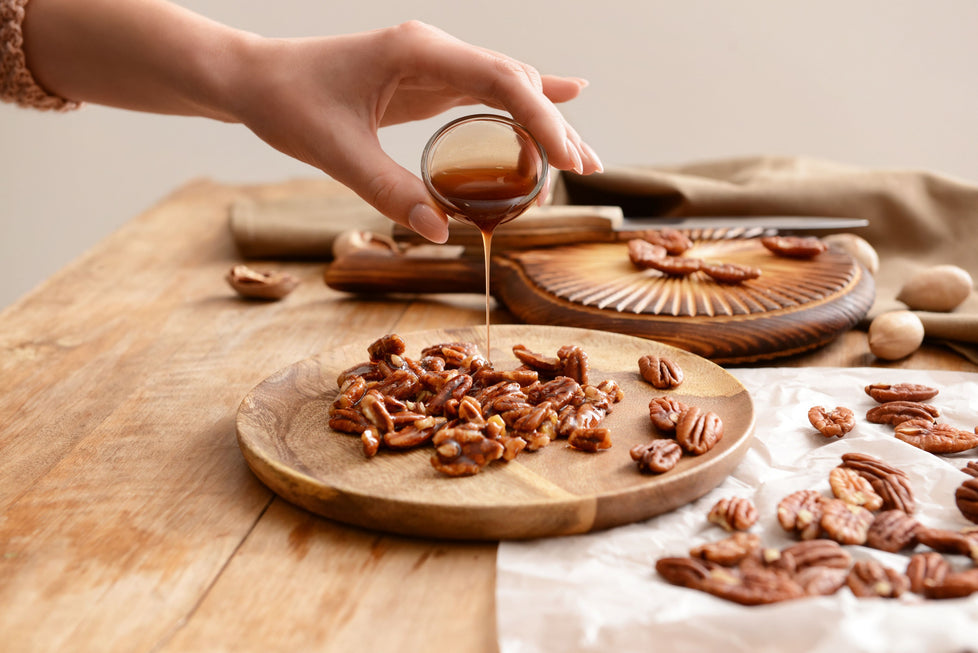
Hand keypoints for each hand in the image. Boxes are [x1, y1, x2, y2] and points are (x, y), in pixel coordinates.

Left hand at [230, 21, 601, 241]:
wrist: (257, 79)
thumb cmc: (289, 104)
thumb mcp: (335, 151)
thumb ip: (388, 189)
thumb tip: (441, 231)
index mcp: (417, 51)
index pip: (500, 80)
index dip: (541, 119)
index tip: (568, 161)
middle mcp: (434, 50)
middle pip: (515, 81)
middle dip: (555, 125)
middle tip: (587, 170)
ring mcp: (434, 63)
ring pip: (507, 86)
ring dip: (545, 121)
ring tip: (581, 160)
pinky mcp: (429, 81)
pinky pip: (488, 93)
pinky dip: (523, 107)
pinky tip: (563, 103)